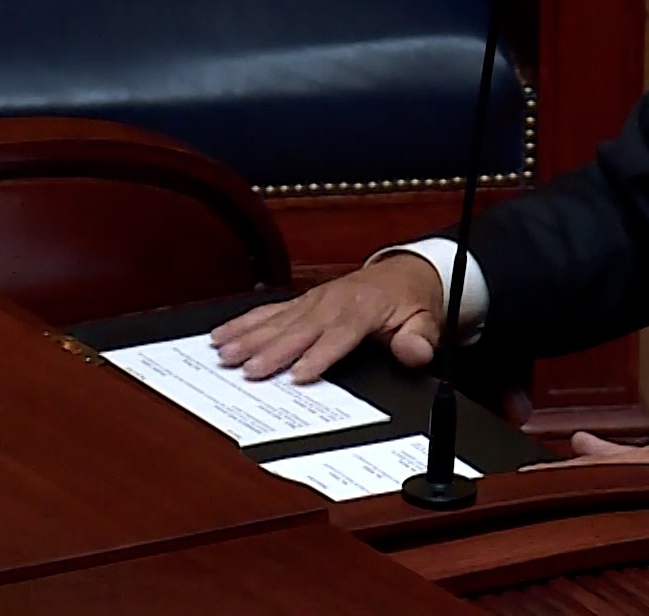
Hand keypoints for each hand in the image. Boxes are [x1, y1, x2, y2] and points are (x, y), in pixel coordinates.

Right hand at [208, 254, 444, 382]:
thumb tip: (414, 351)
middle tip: (248, 370)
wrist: (403, 274)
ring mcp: (314, 299)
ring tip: (225, 354)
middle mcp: (333, 300)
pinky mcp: (301, 301)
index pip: (340, 333)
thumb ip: (420, 339)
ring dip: (250, 336)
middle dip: (273, 349)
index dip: (319, 354)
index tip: (299, 375)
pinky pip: (270, 311)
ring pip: (278, 319)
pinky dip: (244, 322)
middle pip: (300, 328)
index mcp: (365, 307)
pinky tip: (222, 334)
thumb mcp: (425, 320)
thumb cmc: (410, 302)